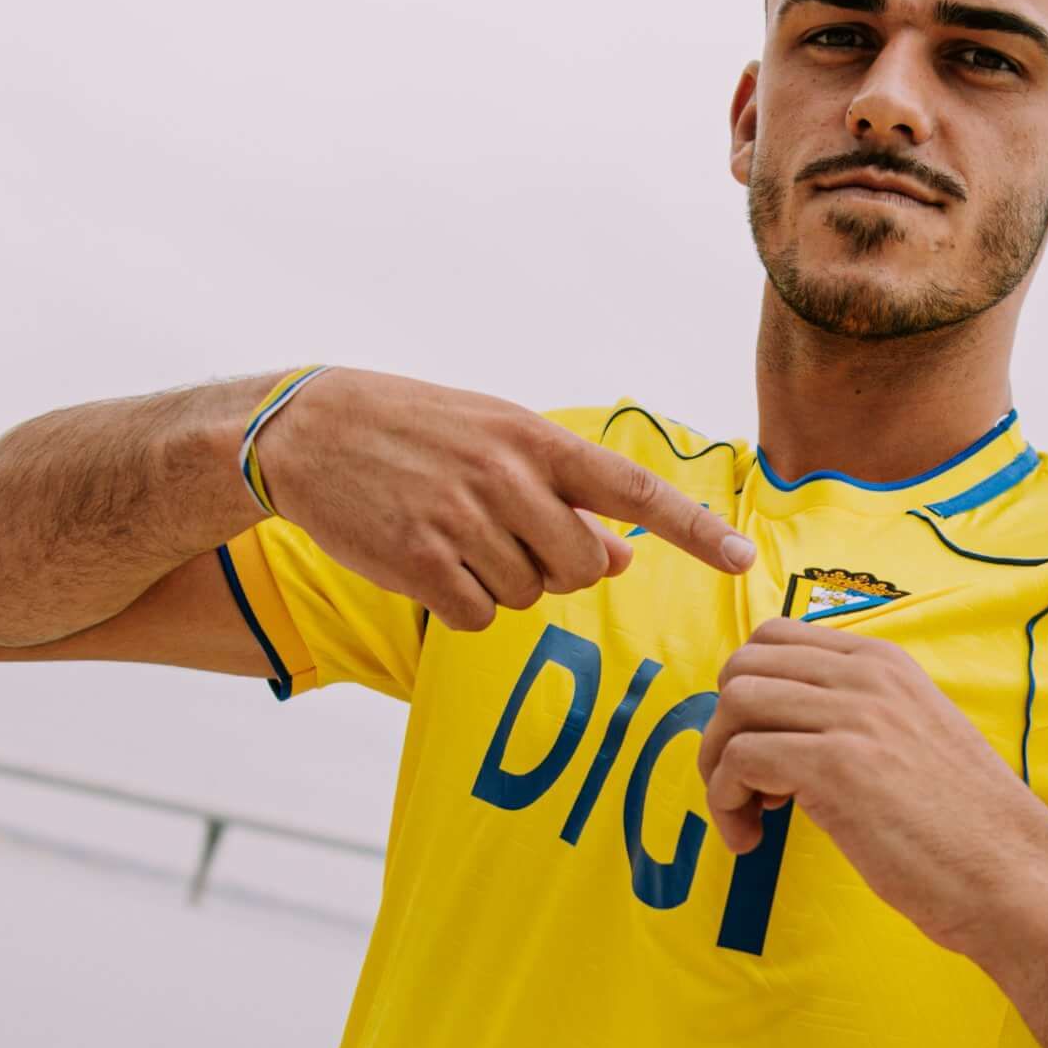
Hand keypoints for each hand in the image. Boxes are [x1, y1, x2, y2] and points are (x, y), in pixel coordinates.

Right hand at [259, 371, 753, 631]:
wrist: (306, 430)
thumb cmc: (414, 432)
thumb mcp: (494, 439)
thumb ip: (561, 492)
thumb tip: (622, 558)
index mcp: (534, 439)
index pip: (633, 490)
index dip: (693, 529)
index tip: (741, 559)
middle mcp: (506, 478)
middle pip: (583, 566)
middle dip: (560, 568)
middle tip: (507, 535)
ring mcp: (463, 521)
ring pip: (529, 595)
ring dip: (502, 582)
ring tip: (453, 534)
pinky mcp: (420, 562)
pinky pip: (479, 617)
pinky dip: (462, 604)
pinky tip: (428, 563)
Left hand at [698, 619, 1047, 956]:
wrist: (1016, 877)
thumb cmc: (967, 830)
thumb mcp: (916, 741)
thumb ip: (861, 720)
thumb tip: (786, 733)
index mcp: (886, 664)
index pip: (775, 640)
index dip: (750, 697)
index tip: (766, 752)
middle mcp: (867, 675)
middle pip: (744, 667)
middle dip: (723, 728)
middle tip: (746, 788)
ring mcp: (852, 715)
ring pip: (733, 706)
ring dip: (719, 768)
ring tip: (749, 818)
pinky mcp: (834, 765)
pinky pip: (739, 760)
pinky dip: (727, 803)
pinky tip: (754, 840)